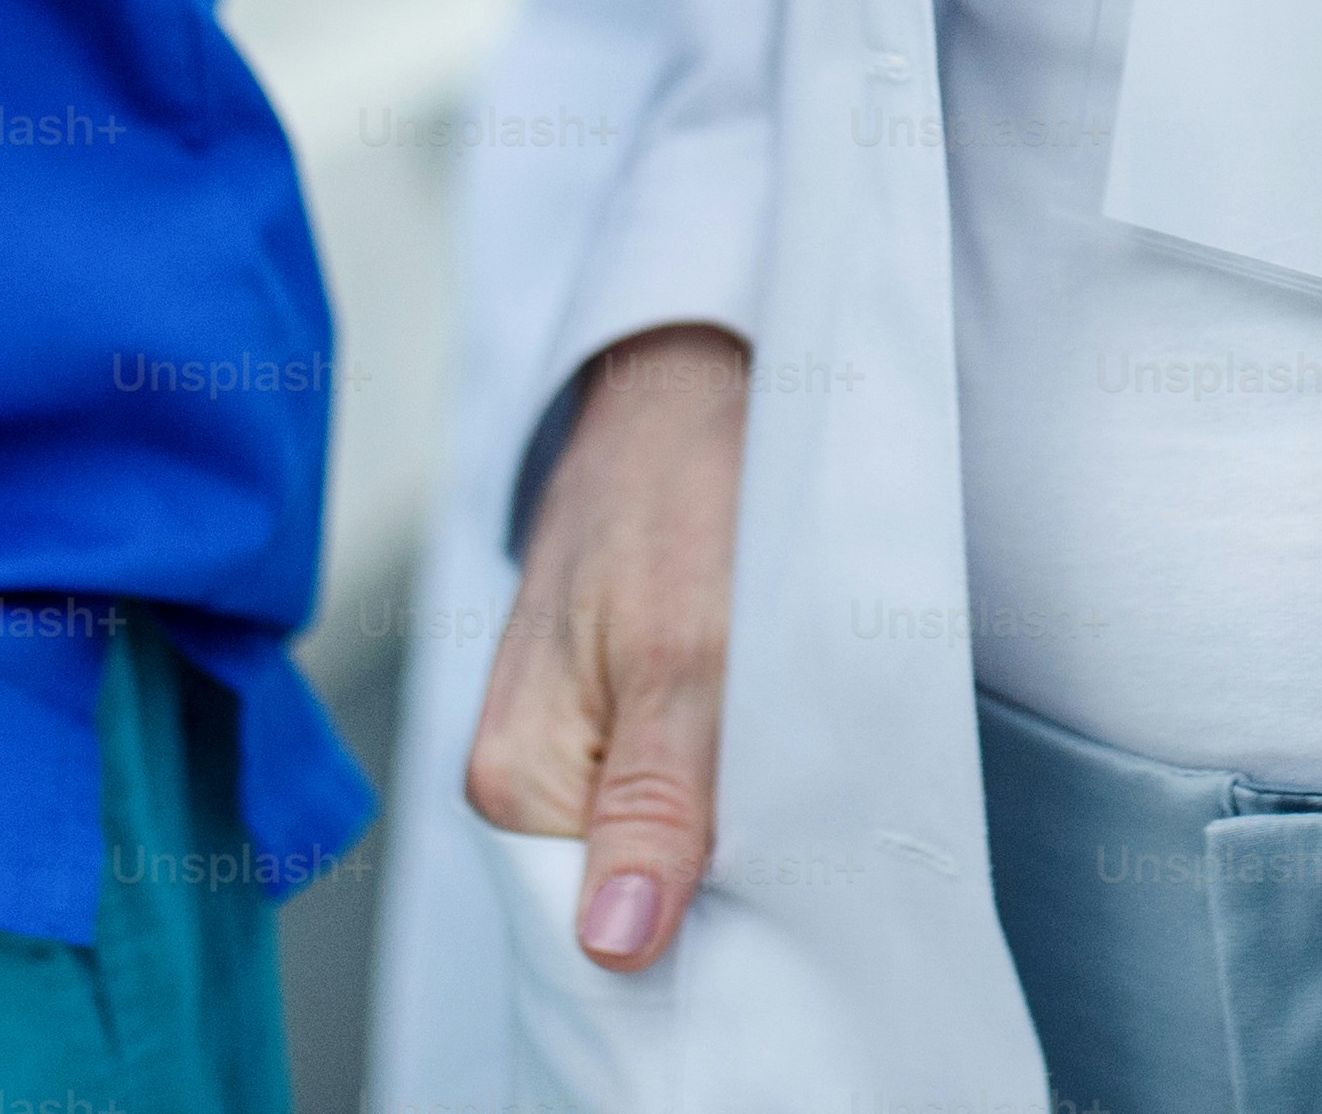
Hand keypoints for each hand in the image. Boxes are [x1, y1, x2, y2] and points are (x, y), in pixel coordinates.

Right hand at [465, 322, 748, 970]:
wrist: (699, 378)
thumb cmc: (683, 488)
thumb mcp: (686, 654)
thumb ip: (652, 799)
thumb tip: (612, 943)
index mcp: (512, 776)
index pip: (591, 923)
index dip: (687, 935)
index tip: (774, 929)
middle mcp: (529, 768)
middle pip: (628, 883)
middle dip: (715, 882)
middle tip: (809, 856)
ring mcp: (577, 735)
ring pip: (666, 831)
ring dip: (738, 827)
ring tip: (805, 795)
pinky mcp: (626, 702)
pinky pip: (681, 778)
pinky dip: (739, 778)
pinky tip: (783, 757)